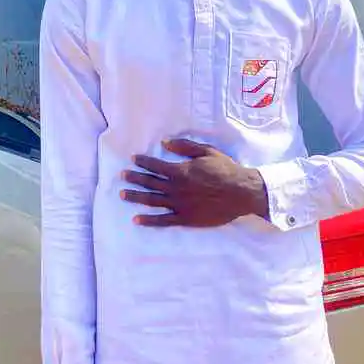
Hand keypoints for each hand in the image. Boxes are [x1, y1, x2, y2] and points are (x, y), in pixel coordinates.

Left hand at [120, 139, 268, 227]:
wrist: (241, 193)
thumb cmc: (225, 170)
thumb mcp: (206, 152)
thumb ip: (184, 147)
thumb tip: (165, 142)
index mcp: (180, 171)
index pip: (155, 166)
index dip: (143, 162)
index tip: (133, 159)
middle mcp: (176, 188)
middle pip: (149, 183)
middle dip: (134, 178)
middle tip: (122, 176)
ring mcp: (179, 205)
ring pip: (152, 200)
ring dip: (135, 197)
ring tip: (122, 194)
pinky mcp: (185, 219)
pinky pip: (163, 220)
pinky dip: (149, 220)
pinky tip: (137, 219)